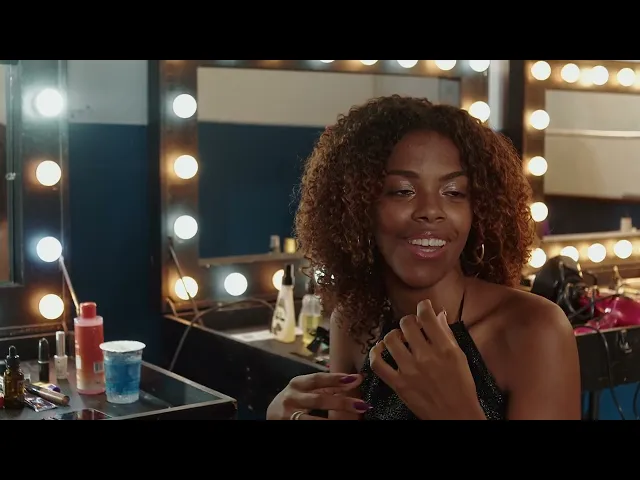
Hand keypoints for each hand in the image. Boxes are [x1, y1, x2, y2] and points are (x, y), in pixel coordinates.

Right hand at [266, 372, 371, 419]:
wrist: (272, 415)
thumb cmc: (295, 399)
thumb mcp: (307, 389)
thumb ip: (328, 386)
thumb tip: (355, 379)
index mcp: (297, 383)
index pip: (318, 378)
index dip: (336, 378)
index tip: (356, 379)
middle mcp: (291, 398)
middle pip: (318, 400)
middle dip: (341, 403)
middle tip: (361, 405)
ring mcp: (287, 415)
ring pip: (312, 420)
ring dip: (333, 421)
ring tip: (352, 419)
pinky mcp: (287, 426)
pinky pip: (308, 427)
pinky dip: (324, 426)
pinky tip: (337, 426)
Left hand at [369, 299, 483, 419]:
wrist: (456, 416)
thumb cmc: (462, 387)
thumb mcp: (460, 357)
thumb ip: (447, 334)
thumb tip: (438, 314)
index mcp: (444, 348)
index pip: (426, 316)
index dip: (423, 306)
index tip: (423, 308)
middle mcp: (425, 357)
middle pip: (406, 324)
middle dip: (408, 321)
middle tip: (411, 327)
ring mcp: (409, 370)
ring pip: (390, 340)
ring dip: (393, 335)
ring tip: (399, 339)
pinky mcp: (398, 384)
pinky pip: (377, 364)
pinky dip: (375, 353)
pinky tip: (380, 349)